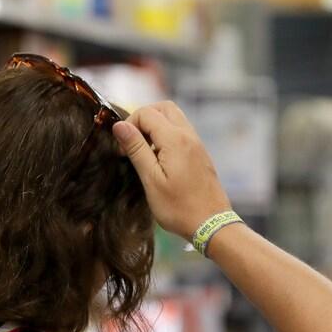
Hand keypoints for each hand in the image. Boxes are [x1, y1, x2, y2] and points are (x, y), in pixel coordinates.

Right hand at [113, 101, 233, 238]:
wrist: (212, 224)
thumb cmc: (179, 207)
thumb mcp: (151, 180)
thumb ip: (136, 149)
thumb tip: (120, 126)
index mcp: (175, 140)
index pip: (147, 113)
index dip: (130, 126)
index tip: (124, 150)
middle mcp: (189, 136)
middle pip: (164, 108)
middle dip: (144, 117)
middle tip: (134, 141)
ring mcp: (197, 144)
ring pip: (175, 118)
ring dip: (156, 126)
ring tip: (145, 151)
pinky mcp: (201, 154)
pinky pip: (182, 132)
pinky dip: (167, 135)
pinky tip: (160, 158)